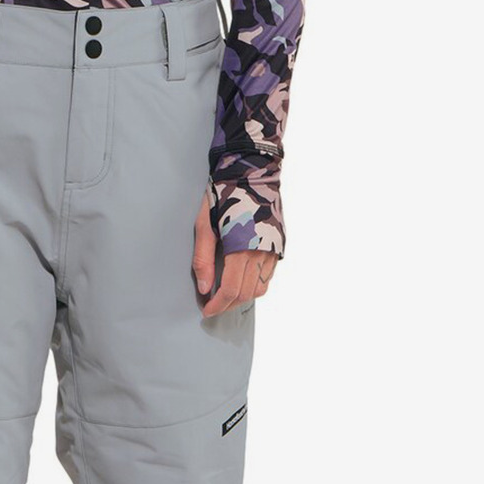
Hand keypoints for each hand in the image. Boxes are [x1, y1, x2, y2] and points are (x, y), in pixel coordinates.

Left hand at [192, 189, 276, 315]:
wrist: (251, 173)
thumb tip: (204, 288)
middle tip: (213, 303)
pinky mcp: (279, 245)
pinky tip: (241, 278)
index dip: (218, 304)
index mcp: (241, 247)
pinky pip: (268, 275)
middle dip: (228, 304)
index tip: (207, 310)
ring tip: (226, 293)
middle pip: (246, 293)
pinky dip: (255, 283)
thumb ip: (203, 259)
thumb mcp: (204, 226)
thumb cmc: (223, 196)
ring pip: (260, 287)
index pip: (231, 290)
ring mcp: (273, 250)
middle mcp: (262, 252)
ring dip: (243, 296)